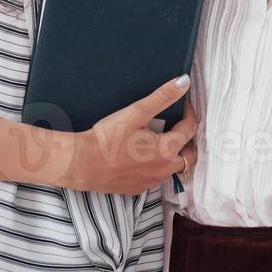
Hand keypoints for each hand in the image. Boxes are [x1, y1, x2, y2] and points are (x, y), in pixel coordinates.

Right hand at [65, 76, 196, 194]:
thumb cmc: (107, 138)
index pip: (190, 128)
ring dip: (172, 155)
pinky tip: (141, 157)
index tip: (183, 104)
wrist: (80, 164)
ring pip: (172, 168)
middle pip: (189, 155)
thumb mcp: (136, 113)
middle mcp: (163, 169)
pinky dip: (155, 166)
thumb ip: (162, 97)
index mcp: (167, 150)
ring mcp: (151, 182)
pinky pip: (154, 177)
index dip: (189, 113)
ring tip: (159, 140)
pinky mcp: (137, 189)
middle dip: (187, 140)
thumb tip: (184, 82)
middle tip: (177, 125)